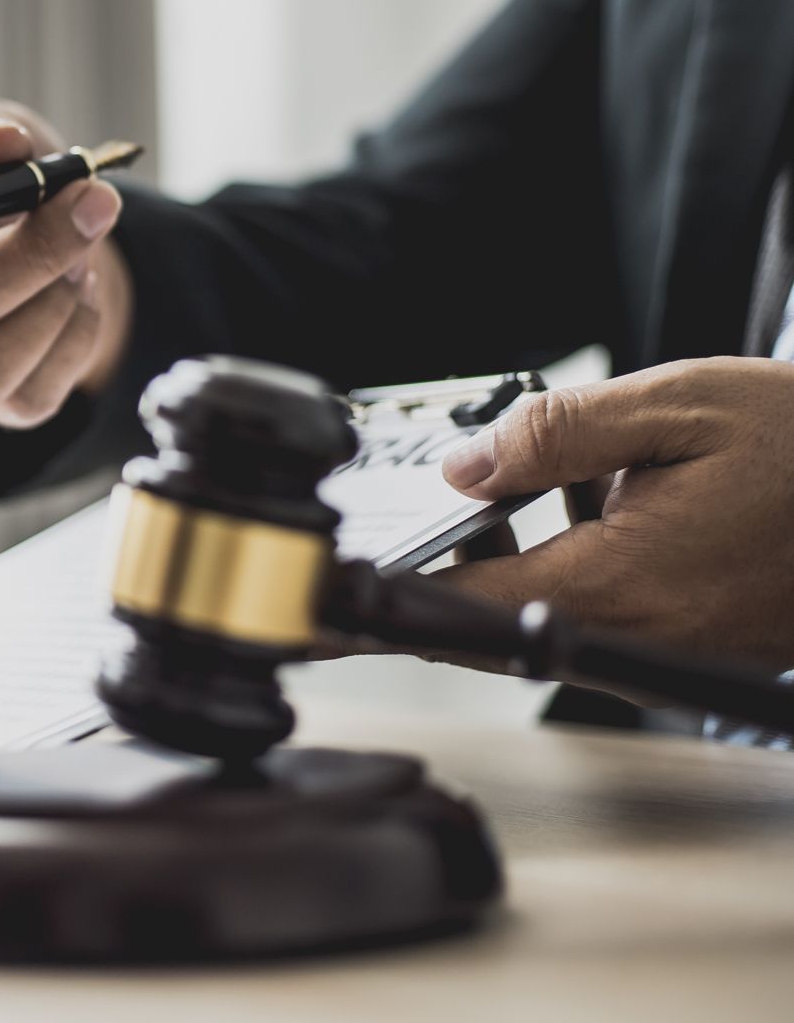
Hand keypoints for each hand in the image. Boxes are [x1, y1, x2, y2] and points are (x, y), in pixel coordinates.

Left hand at [438, 357, 793, 670]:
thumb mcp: (678, 406)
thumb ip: (556, 434)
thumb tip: (465, 467)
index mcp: (621, 587)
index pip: (471, 609)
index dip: (409, 587)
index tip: (371, 565)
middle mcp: (643, 643)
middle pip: (503, 617)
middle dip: (472, 551)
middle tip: (471, 488)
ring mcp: (671, 658)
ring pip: (552, 616)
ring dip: (528, 554)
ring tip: (547, 482)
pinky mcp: (694, 654)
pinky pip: (602, 619)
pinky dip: (580, 566)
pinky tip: (602, 505)